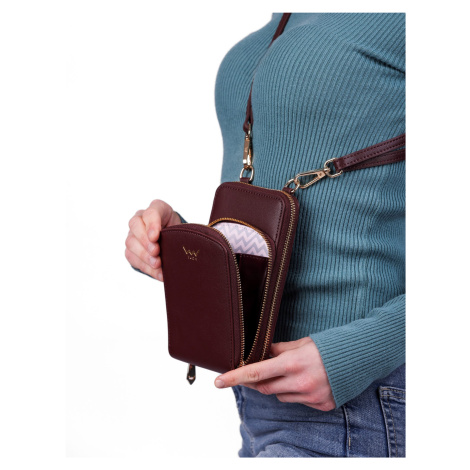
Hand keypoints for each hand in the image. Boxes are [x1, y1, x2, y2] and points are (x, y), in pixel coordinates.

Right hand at [125, 199, 180, 280]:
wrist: (174, 241)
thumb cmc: (179, 232)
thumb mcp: (183, 229)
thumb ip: (181, 234)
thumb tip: (183, 249)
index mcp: (157, 208)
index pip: (151, 212)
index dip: (152, 224)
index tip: (155, 236)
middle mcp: (141, 218)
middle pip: (135, 224)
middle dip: (145, 240)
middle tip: (156, 251)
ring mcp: (133, 233)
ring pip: (131, 242)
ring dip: (144, 255)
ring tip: (157, 264)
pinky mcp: (131, 249)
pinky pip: (132, 257)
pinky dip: (146, 267)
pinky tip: (157, 273)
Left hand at [214, 337, 334, 410]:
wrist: (359, 358)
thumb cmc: (328, 346)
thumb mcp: (302, 342)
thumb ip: (280, 350)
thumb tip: (262, 353)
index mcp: (293, 363)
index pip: (256, 372)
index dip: (235, 377)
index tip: (218, 381)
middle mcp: (301, 383)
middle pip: (265, 388)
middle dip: (257, 382)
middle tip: (252, 374)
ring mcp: (312, 396)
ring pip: (281, 396)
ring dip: (278, 387)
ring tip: (292, 373)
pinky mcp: (321, 405)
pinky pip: (298, 402)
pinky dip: (295, 393)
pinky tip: (306, 381)